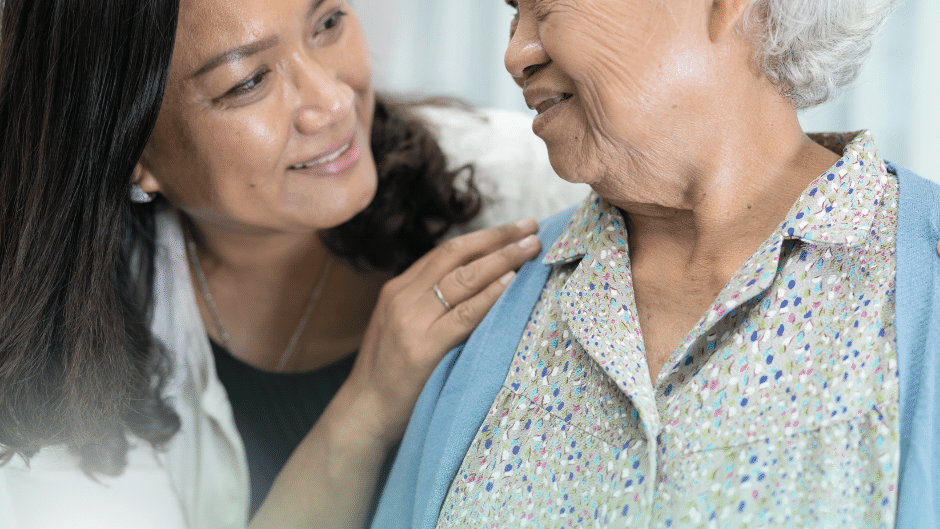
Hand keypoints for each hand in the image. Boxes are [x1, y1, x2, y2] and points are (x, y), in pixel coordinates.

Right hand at [348, 217, 541, 444]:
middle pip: (456, 256)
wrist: (363, 412)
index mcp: (398, 290)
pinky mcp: (423, 348)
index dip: (482, 237)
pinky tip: (511, 281)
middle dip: (497, 238)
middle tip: (532, 226)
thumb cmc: (391, 375)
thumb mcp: (402, 328)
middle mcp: (403, 298)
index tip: (514, 228)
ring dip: (502, 259)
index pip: (445, 252)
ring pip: (462, 278)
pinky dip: (489, 295)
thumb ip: (428, 305)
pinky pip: (463, 315)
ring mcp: (411, 321)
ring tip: (531, 247)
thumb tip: (478, 285)